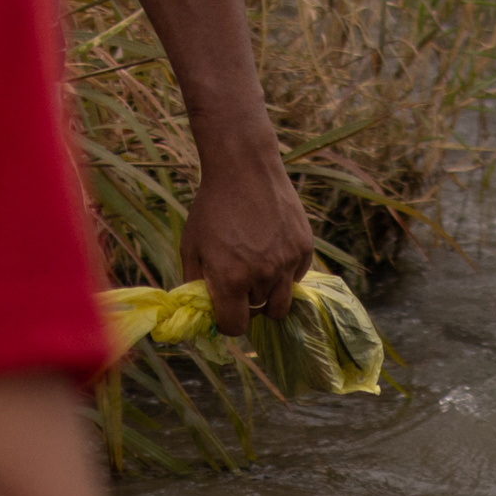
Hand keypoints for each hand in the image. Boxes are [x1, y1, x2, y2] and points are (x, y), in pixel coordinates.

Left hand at [175, 129, 315, 333]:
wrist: (244, 168)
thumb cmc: (211, 207)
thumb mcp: (191, 246)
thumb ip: (195, 283)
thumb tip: (202, 310)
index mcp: (230, 279)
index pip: (234, 327)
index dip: (227, 322)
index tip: (224, 309)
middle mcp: (262, 275)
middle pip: (259, 314)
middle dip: (247, 304)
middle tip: (239, 281)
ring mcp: (287, 262)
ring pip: (281, 301)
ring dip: (268, 293)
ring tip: (256, 268)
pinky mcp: (304, 248)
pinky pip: (297, 278)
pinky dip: (285, 273)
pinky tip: (271, 249)